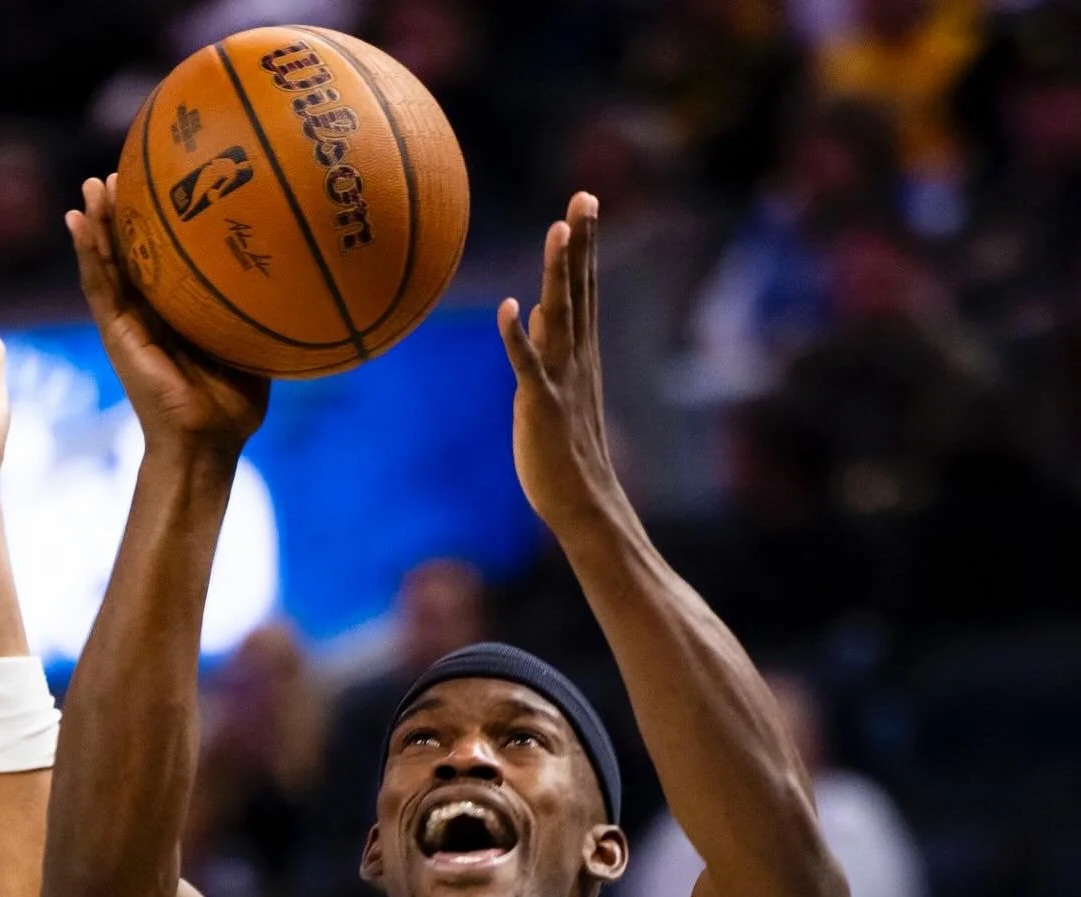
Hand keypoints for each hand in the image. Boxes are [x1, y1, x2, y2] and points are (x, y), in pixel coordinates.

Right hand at [66, 175, 268, 459]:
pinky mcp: (116, 334)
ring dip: (97, 222)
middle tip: (121, 170)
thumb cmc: (234, 404)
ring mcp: (129, 322)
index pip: (165, 258)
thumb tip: (298, 275)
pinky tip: (77, 221)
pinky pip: (98, 286)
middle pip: (131, 252)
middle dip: (124, 212)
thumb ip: (260, 311)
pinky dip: (86, 253)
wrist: (208, 440)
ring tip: (92, 184)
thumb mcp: (253, 344)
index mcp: (179, 312)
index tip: (164, 183)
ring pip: (107, 262)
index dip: (160, 223)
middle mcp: (150, 313)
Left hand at [499, 192, 619, 535]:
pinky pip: (528, 366)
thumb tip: (534, 308)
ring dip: (558, 274)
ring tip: (557, 230)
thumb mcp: (552, 389)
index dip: (583, 246)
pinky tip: (509, 307)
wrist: (581, 502)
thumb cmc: (563, 452)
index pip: (583, 289)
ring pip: (561, 317)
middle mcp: (576, 360)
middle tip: (584, 196)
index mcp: (579, 355)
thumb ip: (545, 347)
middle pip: (580, 291)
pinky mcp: (541, 406)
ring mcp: (561, 381)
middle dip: (581, 244)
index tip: (584, 202)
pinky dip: (517, 337)